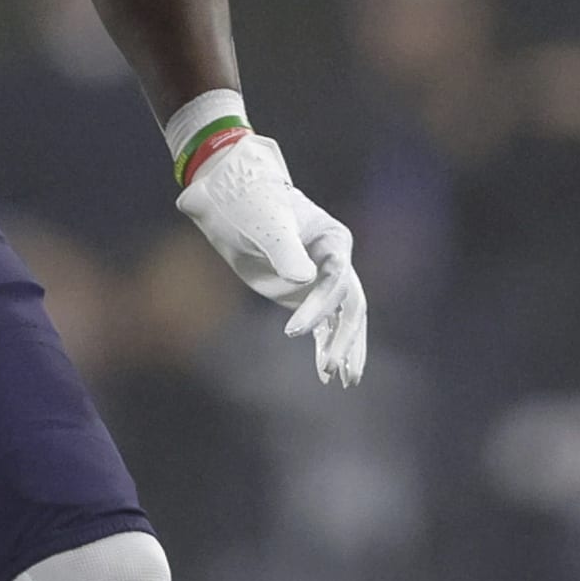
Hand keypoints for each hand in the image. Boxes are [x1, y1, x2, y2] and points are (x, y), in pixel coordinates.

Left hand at [174, 133, 367, 386]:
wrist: (229, 199)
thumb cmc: (249, 203)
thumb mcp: (265, 224)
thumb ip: (285, 250)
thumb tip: (304, 279)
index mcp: (333, 240)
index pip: (337, 280)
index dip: (319, 307)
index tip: (293, 333)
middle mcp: (335, 262)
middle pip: (350, 305)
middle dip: (343, 338)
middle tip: (330, 368)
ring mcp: (320, 281)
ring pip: (343, 320)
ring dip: (343, 348)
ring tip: (341, 381)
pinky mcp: (303, 296)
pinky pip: (323, 326)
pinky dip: (325, 347)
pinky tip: (327, 374)